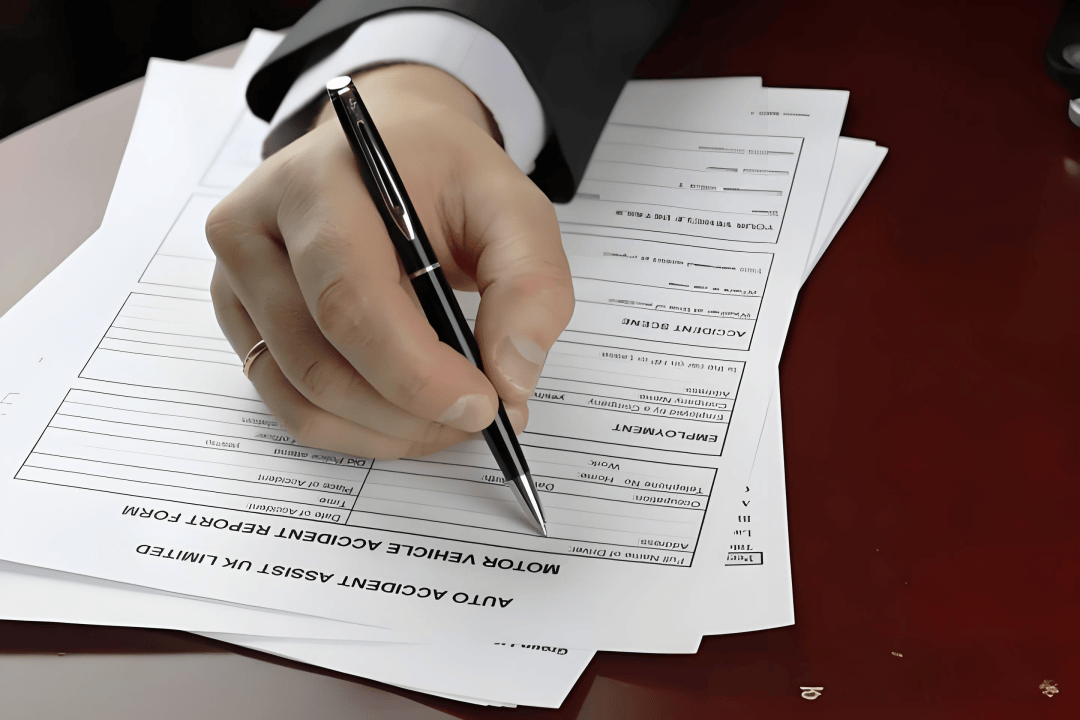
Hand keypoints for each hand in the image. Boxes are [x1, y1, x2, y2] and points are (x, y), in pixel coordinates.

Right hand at [206, 65, 573, 458]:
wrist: (389, 151)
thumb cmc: (444, 177)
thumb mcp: (513, 208)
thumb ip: (530, 286)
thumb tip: (511, 381)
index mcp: (316, 185)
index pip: (349, 299)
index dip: (416, 372)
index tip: (482, 406)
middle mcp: (253, 231)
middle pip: (319, 360)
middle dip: (410, 413)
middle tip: (479, 418)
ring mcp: (236, 280)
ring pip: (302, 397)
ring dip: (386, 431)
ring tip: (449, 417)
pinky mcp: (240, 320)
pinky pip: (288, 404)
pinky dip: (356, 428)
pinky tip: (406, 414)